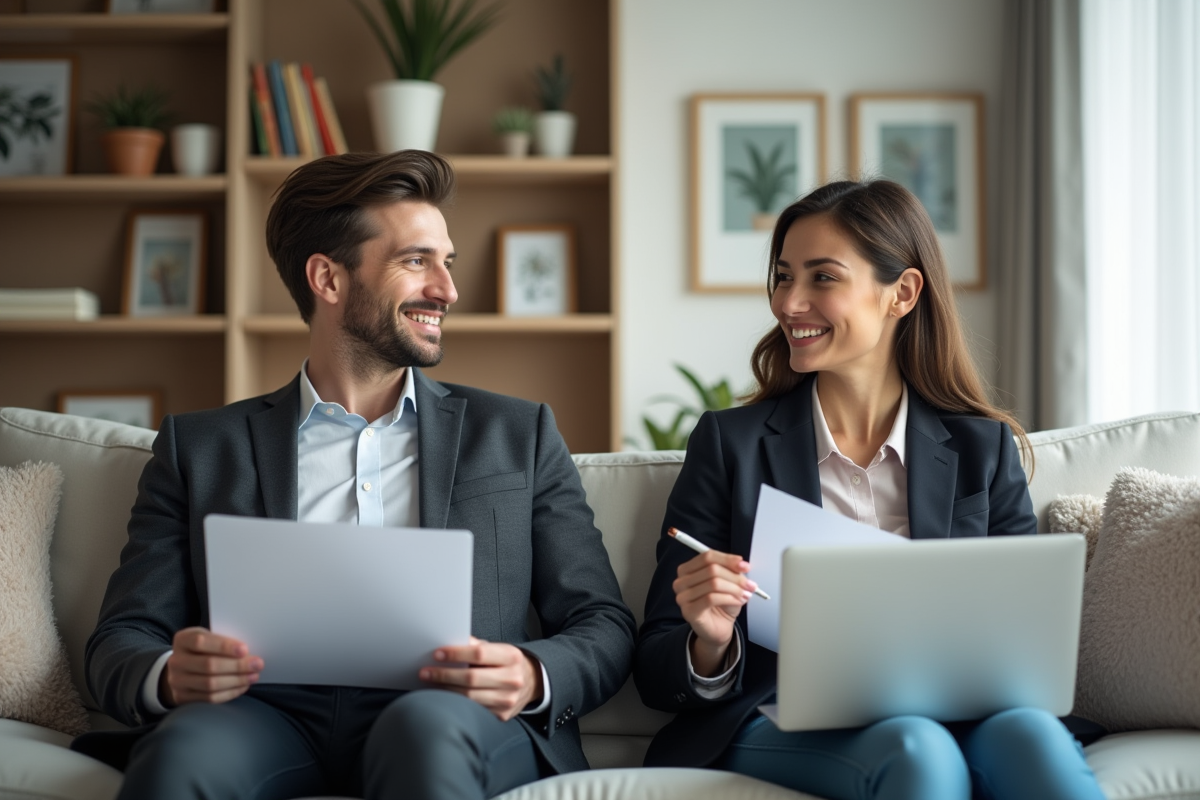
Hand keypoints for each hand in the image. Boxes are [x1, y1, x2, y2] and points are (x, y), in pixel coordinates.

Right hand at [160, 627, 262, 707]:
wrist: (182, 667)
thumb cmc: (203, 648)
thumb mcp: (209, 637)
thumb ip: (223, 641)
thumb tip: (249, 652)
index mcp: (183, 640)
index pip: (200, 642)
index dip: (224, 646)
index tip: (244, 649)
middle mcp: (176, 661)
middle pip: (208, 665)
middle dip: (237, 665)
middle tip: (257, 664)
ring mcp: (177, 681)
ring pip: (210, 684)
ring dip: (236, 681)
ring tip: (253, 676)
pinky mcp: (183, 697)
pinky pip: (210, 698)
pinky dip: (230, 692)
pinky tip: (242, 686)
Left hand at [419, 637, 543, 721]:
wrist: (531, 682)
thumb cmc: (507, 663)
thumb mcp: (498, 649)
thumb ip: (477, 646)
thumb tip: (450, 642)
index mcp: (511, 657)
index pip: (479, 654)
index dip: (456, 653)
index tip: (437, 653)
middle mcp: (513, 678)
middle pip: (471, 678)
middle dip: (444, 674)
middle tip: (425, 672)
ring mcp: (508, 699)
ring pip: (470, 697)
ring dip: (446, 690)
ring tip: (430, 684)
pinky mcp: (502, 715)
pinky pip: (473, 710)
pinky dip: (455, 703)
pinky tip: (444, 696)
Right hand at [674, 550, 755, 675]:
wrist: (718, 628)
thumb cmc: (721, 604)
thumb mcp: (728, 583)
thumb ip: (731, 571)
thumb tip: (741, 565)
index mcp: (687, 569)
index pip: (707, 556)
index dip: (728, 559)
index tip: (745, 567)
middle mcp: (681, 582)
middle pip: (711, 569)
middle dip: (735, 577)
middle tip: (750, 584)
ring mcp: (683, 597)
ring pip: (713, 583)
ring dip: (734, 588)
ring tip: (745, 595)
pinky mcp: (689, 611)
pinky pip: (711, 598)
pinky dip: (729, 598)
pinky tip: (737, 601)